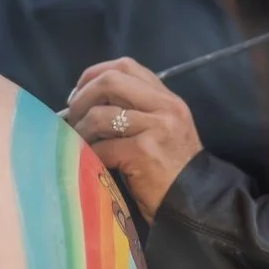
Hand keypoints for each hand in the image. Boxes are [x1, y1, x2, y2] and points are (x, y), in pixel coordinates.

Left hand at [65, 58, 201, 219]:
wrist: (195, 202)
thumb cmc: (172, 169)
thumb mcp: (163, 129)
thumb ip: (137, 109)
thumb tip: (89, 101)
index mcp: (168, 98)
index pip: (126, 66)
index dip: (95, 74)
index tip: (79, 91)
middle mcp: (165, 107)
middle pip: (111, 81)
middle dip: (83, 97)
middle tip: (73, 116)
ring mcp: (156, 128)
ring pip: (101, 115)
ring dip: (81, 129)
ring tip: (77, 142)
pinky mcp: (143, 152)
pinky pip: (103, 146)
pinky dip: (88, 153)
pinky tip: (88, 161)